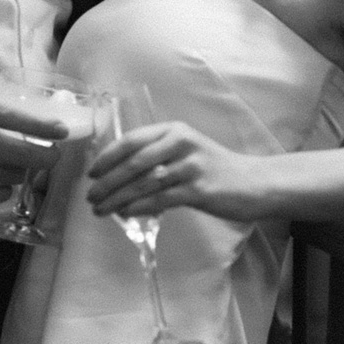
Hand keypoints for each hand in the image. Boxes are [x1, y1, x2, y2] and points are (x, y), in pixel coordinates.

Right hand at [0, 73, 71, 202]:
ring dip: (22, 171)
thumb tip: (25, 102)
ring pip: (7, 175)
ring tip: (22, 164)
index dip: (42, 126)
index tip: (61, 130)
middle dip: (44, 157)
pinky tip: (2, 182)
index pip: (13, 117)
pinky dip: (2, 190)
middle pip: (18, 154)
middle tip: (53, 155)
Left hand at [87, 119, 272, 223]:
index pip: (131, 140)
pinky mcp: (198, 189)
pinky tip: (125, 214)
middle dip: (107, 182)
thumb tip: (119, 176)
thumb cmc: (214, 169)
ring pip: (143, 184)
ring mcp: (190, 165)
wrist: (253, 183)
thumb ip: (157, 156)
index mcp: (174, 130)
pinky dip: (138, 208)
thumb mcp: (186, 151)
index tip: (91, 174)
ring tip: (101, 209)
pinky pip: (160, 200)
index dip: (107, 158)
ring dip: (117, 199)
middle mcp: (181, 142)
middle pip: (133, 163)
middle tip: (90, 197)